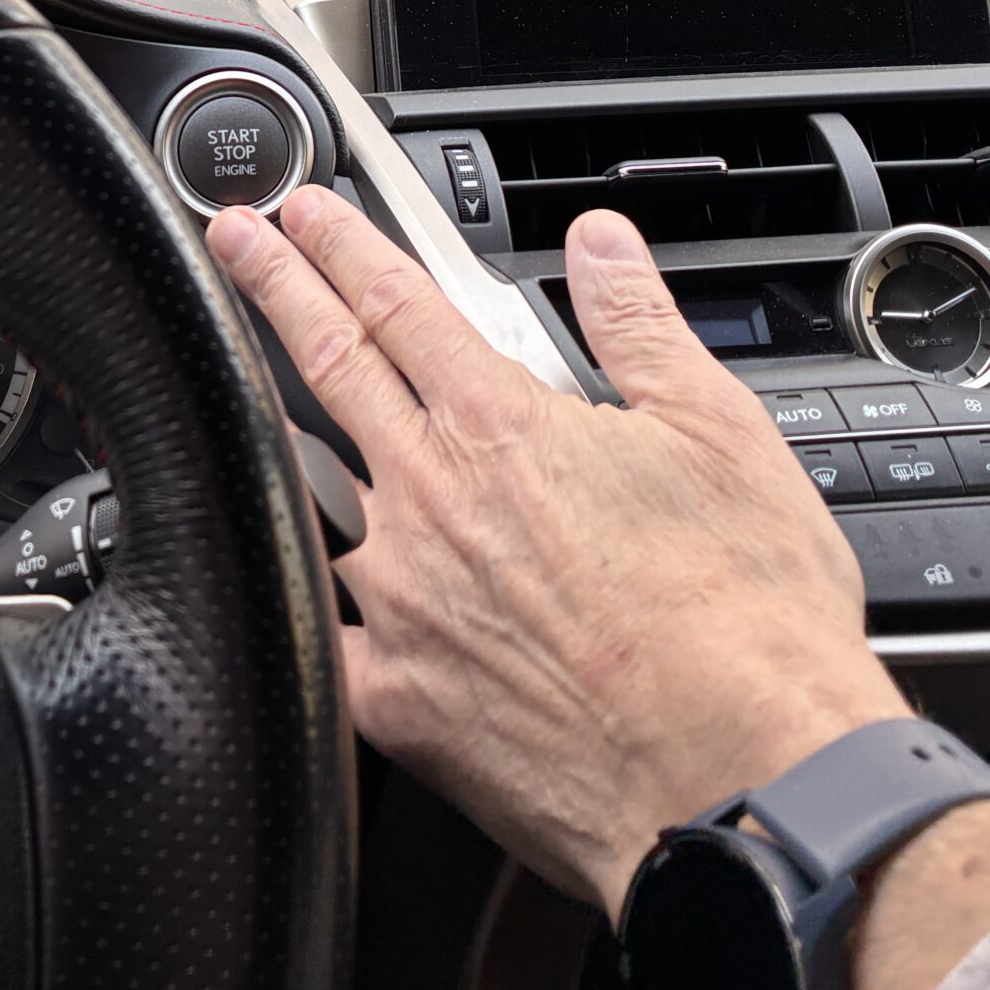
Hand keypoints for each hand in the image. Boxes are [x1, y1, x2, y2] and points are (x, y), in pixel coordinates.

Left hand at [206, 188, 914, 918]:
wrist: (745, 777)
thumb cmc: (749, 620)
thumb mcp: (720, 433)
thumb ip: (640, 326)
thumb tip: (600, 245)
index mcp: (502, 428)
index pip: (395, 304)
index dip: (339, 246)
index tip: (302, 212)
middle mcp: (432, 503)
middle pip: (328, 368)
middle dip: (274, 290)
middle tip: (239, 244)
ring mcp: (400, 603)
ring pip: (313, 496)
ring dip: (280, 438)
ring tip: (248, 403)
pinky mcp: (394, 702)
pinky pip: (317, 635)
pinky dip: (297, 597)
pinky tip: (279, 576)